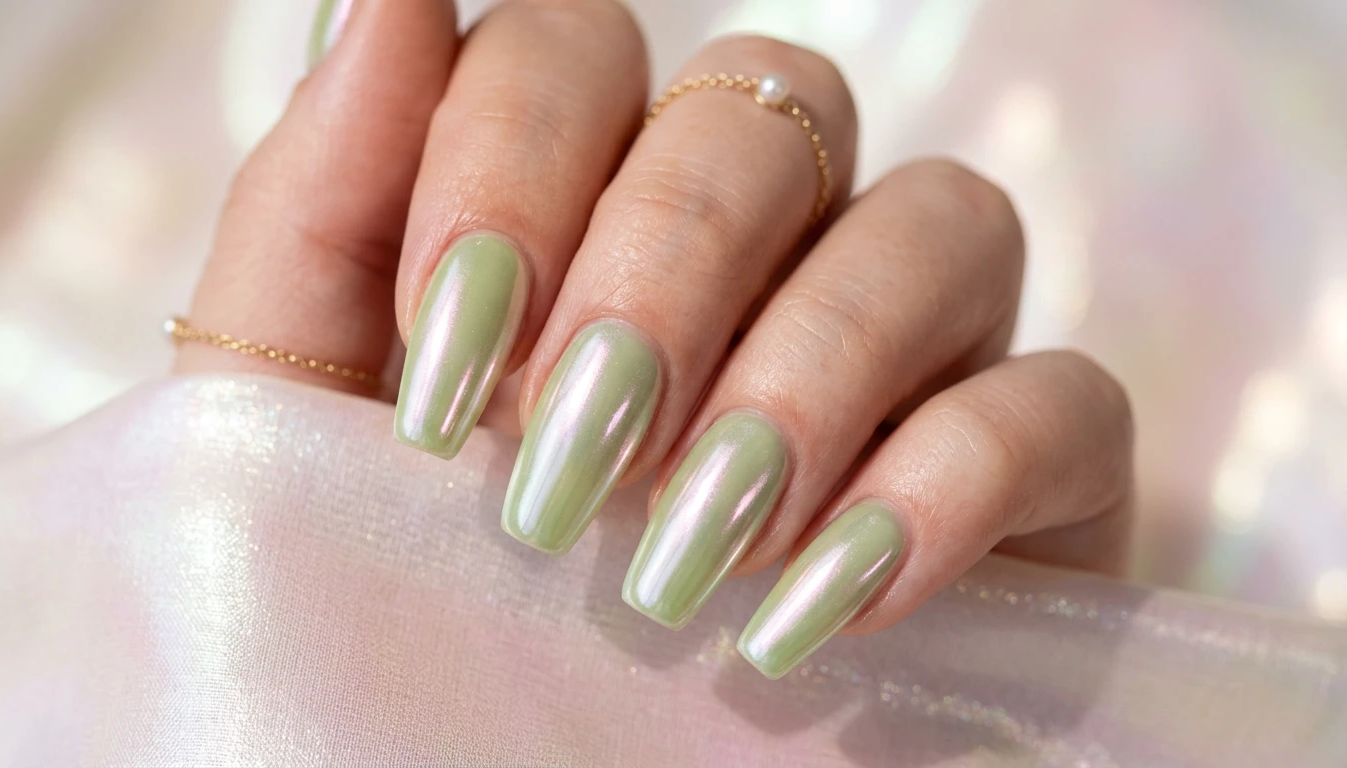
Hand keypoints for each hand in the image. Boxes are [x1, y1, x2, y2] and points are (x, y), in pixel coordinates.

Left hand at [176, 0, 1132, 678]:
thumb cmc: (396, 600)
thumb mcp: (309, 420)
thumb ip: (323, 207)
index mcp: (582, 204)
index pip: (580, 47)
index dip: (510, 166)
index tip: (445, 371)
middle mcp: (758, 243)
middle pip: (769, 108)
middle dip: (665, 271)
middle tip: (569, 465)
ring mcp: (908, 346)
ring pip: (944, 218)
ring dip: (810, 374)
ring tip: (694, 552)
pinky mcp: (1029, 475)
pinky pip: (1065, 399)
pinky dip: (954, 482)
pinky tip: (827, 603)